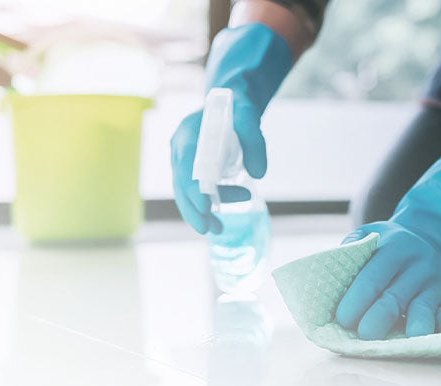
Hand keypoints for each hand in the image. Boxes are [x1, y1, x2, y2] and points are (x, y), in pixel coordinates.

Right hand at [170, 23, 292, 233]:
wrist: (230, 101)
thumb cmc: (238, 107)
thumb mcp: (249, 116)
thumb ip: (255, 141)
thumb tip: (259, 174)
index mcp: (189, 134)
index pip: (186, 166)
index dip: (193, 189)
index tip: (205, 207)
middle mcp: (180, 148)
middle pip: (181, 184)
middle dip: (193, 209)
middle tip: (209, 230)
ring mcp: (183, 160)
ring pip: (184, 192)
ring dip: (198, 213)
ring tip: (218, 230)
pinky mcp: (190, 169)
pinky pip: (192, 191)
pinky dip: (203, 207)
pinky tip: (217, 221)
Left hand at [335, 222, 440, 339]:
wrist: (429, 239)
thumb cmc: (387, 244)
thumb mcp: (370, 233)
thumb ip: (352, 246)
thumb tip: (329, 267)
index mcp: (393, 248)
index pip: (373, 277)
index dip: (357, 299)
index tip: (343, 319)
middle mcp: (416, 266)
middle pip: (395, 297)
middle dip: (379, 318)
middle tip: (364, 335)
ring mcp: (434, 284)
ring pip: (423, 308)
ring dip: (413, 326)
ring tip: (402, 343)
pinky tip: (439, 337)